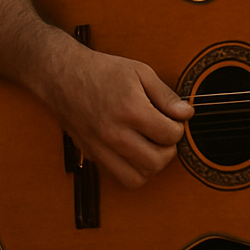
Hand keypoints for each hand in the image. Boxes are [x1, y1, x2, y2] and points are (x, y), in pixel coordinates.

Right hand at [43, 40, 193, 188]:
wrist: (63, 77)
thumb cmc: (102, 71)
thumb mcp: (140, 72)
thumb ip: (166, 95)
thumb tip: (186, 114)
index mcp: (130, 110)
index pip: (170, 135)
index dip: (179, 127)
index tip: (174, 119)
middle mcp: (115, 134)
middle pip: (157, 161)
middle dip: (169, 149)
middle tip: (164, 133)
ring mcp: (101, 147)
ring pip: (139, 177)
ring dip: (152, 164)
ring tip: (151, 145)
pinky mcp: (92, 155)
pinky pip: (120, 178)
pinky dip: (134, 170)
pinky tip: (135, 152)